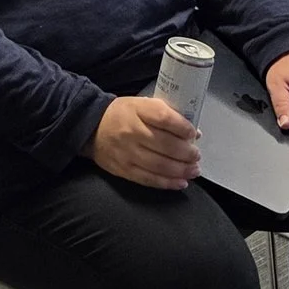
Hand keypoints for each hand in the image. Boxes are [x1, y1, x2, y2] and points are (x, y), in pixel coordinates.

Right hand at [85, 95, 200, 188]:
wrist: (91, 128)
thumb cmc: (122, 115)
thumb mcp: (141, 105)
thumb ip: (165, 115)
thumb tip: (193, 133)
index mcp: (137, 110)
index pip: (163, 118)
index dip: (182, 127)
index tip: (193, 133)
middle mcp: (132, 131)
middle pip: (165, 144)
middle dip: (186, 153)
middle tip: (196, 155)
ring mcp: (127, 152)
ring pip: (159, 165)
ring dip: (181, 170)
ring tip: (194, 170)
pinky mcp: (124, 169)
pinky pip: (149, 179)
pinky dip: (168, 183)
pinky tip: (181, 182)